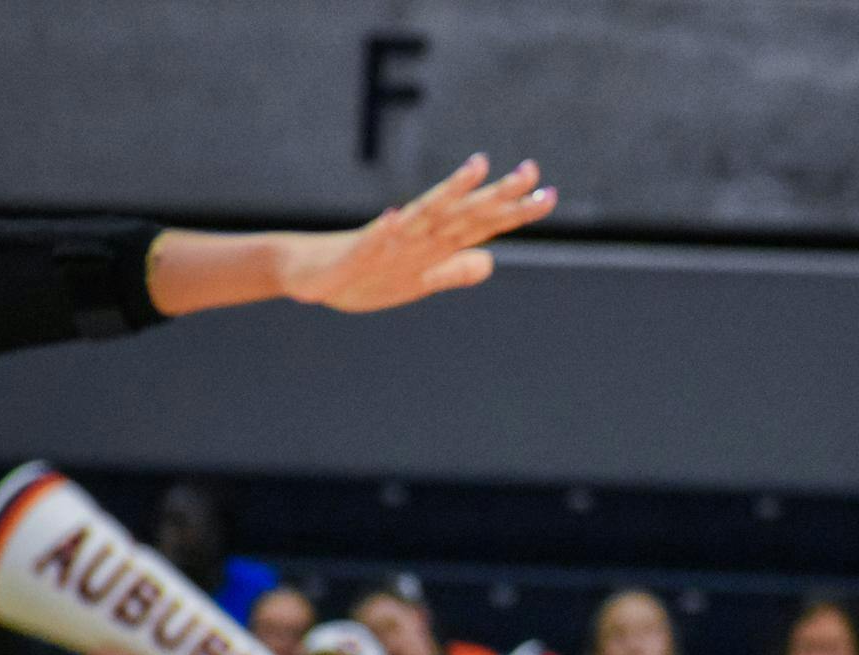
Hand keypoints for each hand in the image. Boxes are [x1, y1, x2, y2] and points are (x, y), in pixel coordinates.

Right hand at [278, 155, 556, 312]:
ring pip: (423, 215)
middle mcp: (416, 234)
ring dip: (449, 192)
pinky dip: (382, 231)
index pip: (482, 224)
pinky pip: (368, 243)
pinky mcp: (353, 257)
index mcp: (432, 243)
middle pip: (464, 212)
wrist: (309, 275)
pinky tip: (394, 217)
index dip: (515, 212)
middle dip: (497, 194)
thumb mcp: (420, 281)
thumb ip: (454, 269)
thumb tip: (490, 261)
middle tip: (532, 170)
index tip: (549, 194)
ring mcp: (386, 242)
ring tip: (476, 169)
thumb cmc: (365, 275)